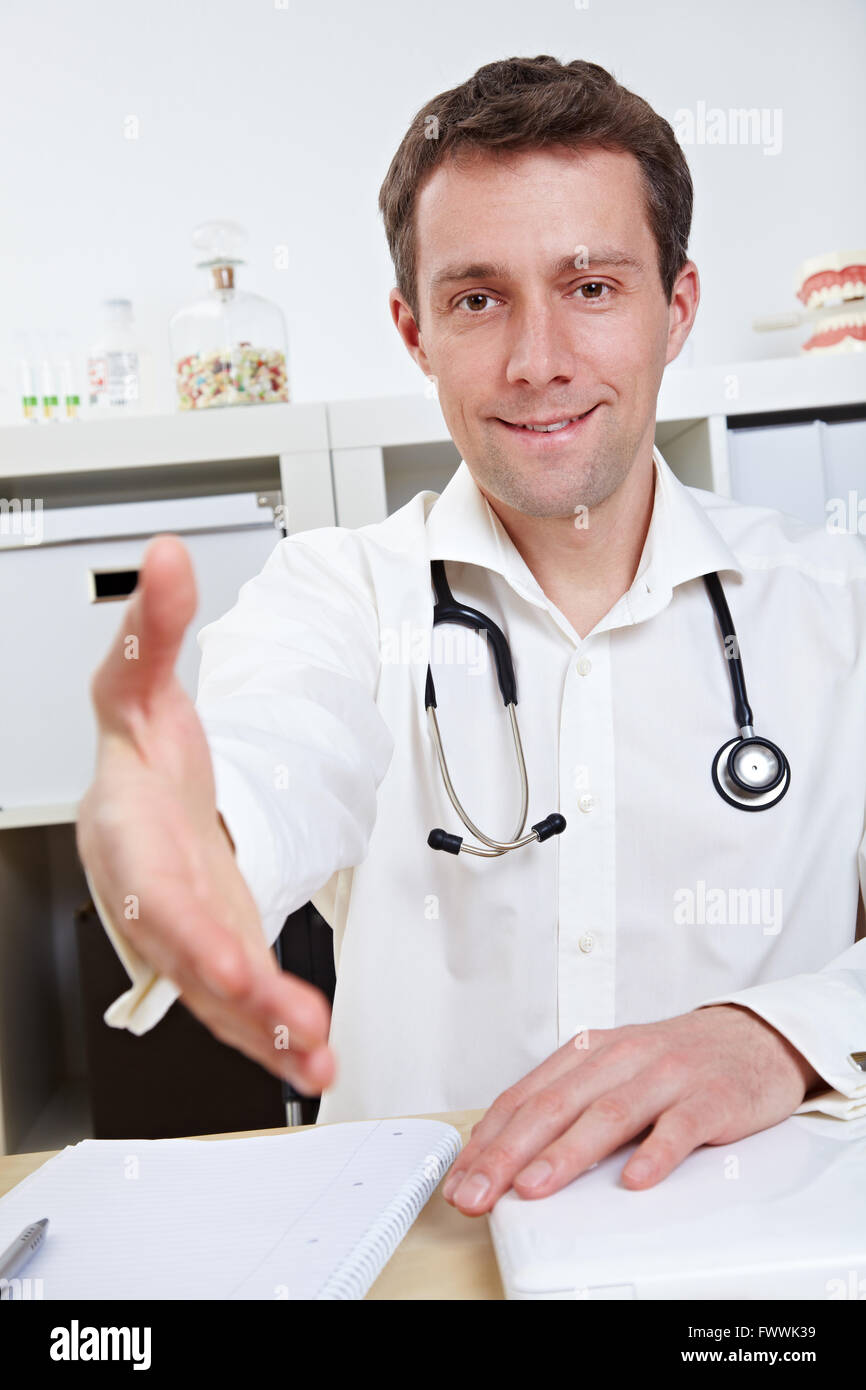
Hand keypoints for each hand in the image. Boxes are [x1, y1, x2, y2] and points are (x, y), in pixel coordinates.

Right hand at [76, 533, 335, 1094]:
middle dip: (234, 994)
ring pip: (219, 993)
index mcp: (126, 836)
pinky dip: (277, 1031)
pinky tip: (318, 1056)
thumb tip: (167, 557)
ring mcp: (187, 931)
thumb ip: (153, 626)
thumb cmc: (137, 750)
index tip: (228, 956)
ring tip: (318, 1061)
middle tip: (288, 1020)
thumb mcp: (137, 679)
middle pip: (189, 954)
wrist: (141, 792)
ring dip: (264, 1031)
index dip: (188, 927)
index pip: (153, 888)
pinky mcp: (221, 949)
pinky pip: (245, 1000)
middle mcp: (151, 896)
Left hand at [442, 1004, 822, 1212]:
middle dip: (509, 1154)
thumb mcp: (614, 1069)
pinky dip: (655, 1155)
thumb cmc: (675, 1061)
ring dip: (566, 1155)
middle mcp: (622, 1058)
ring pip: (608, 1116)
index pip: (525, 1097)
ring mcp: (666, 1077)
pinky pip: (678, 1128)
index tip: (462, 1178)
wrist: (753, 1037)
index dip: (489, 1140)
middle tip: (480, 1192)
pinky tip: (635, 1180)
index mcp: (590, 1052)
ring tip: (534, 1187)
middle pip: (555, 1106)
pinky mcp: (709, 1098)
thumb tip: (509, 1152)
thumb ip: (569, 1103)